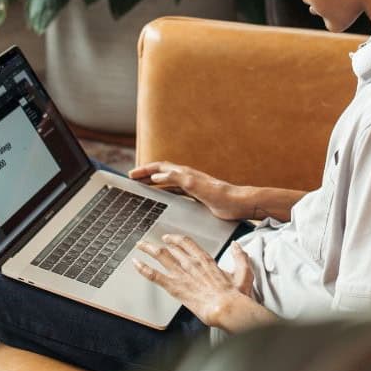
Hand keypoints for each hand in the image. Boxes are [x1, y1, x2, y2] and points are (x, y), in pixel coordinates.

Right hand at [128, 161, 246, 220]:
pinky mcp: (197, 196)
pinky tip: (162, 198)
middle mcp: (188, 177)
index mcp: (185, 173)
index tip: (131, 174)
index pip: (160, 167)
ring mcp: (192, 187)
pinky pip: (176, 192)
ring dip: (154, 183)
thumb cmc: (221, 195)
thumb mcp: (195, 186)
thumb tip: (156, 177)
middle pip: (162, 172)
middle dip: (146, 174)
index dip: (145, 170)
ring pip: (168, 182)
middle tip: (132, 179)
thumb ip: (176, 179)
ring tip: (142, 187)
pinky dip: (165, 192)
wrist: (239, 204)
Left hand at [133, 234, 254, 327]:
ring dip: (148, 249)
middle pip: (171, 247)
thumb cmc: (234, 294)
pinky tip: (136, 263)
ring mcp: (182, 274)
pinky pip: (155, 275)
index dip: (176, 239)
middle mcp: (191, 263)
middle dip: (159, 243)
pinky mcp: (175, 287)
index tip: (169, 238)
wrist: (225, 308)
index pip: (187, 243)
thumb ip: (240, 257)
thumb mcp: (243, 272)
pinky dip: (143, 268)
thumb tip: (237, 246)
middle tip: (150, 242)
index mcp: (205, 259)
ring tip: (140, 246)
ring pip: (161, 256)